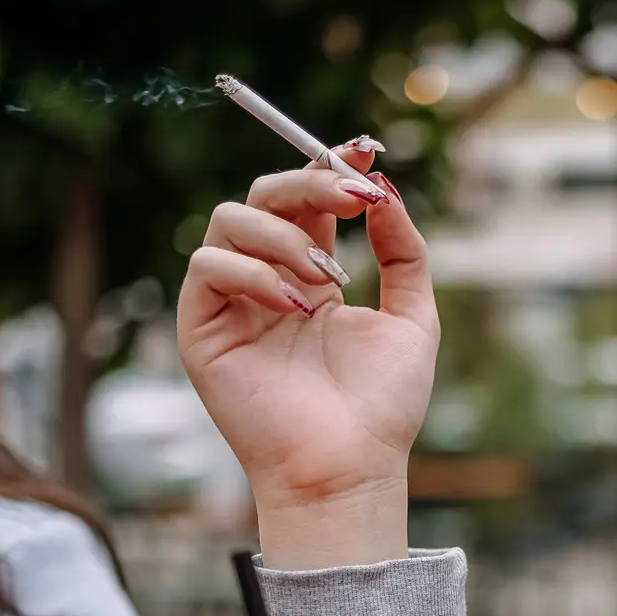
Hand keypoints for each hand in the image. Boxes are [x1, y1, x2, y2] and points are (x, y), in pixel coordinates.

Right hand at [176, 140, 435, 566]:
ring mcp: (232, 302)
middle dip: (310, 186)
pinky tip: (295, 307)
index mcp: (312, 273)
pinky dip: (253, 272)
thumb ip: (404, 253)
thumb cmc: (382, 406)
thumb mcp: (414, 318)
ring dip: (287, 237)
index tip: (366, 149)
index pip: (309, 199)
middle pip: (265, 195)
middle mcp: (268, 279)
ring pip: (232, 219)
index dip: (330, 164)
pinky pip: (209, 265)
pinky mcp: (202, 327)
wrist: (351, 466)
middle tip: (352, 202)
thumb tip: (387, 190)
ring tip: (326, 284)